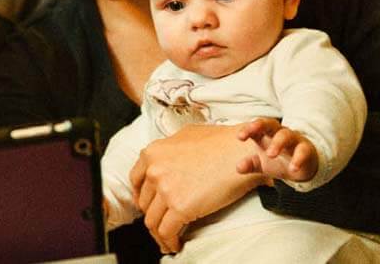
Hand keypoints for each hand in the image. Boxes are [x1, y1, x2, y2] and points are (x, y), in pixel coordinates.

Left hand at [129, 123, 268, 253]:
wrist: (243, 151)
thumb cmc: (223, 141)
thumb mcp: (187, 134)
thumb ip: (171, 148)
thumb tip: (169, 159)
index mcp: (153, 153)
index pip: (136, 180)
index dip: (141, 195)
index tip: (148, 204)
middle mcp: (155, 171)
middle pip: (145, 202)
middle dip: (153, 214)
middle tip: (162, 221)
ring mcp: (166, 189)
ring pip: (152, 220)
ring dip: (158, 233)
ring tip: (168, 239)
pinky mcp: (180, 207)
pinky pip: (166, 231)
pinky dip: (169, 242)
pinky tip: (175, 244)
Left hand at [236, 118, 318, 181]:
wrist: (302, 167)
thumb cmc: (278, 160)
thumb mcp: (262, 164)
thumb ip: (250, 164)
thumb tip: (238, 168)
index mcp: (266, 134)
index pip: (256, 127)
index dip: (248, 129)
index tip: (240, 137)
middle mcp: (279, 133)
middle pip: (270, 124)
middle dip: (260, 126)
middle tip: (251, 136)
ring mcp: (294, 139)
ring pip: (286, 135)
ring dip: (277, 143)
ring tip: (270, 155)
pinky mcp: (306, 149)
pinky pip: (303, 151)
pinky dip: (298, 159)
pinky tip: (293, 168)